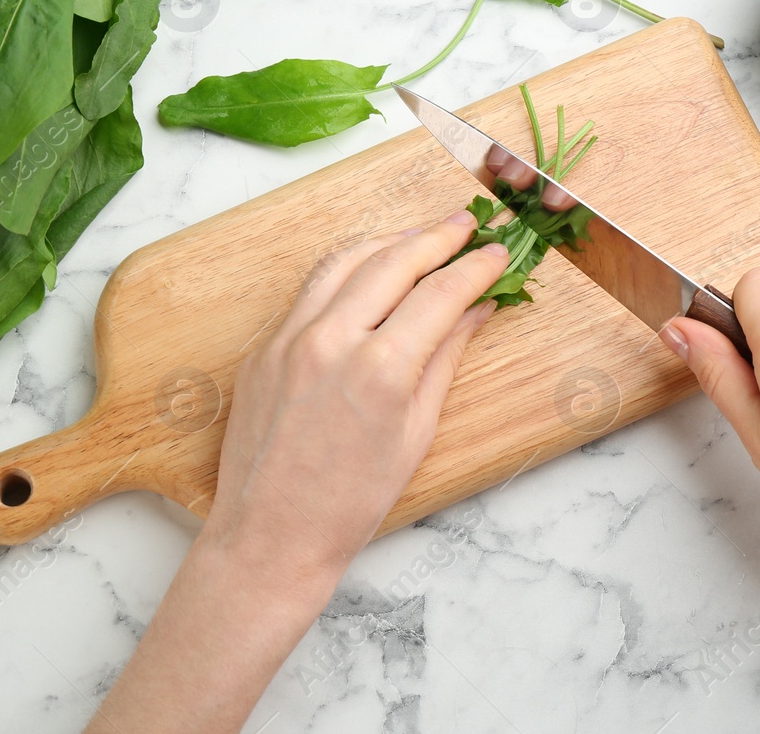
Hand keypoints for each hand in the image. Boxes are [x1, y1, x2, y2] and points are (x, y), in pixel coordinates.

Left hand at [204, 208, 507, 575]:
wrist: (272, 535)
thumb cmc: (351, 501)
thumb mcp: (416, 432)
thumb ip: (445, 359)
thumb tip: (476, 311)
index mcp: (380, 369)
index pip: (440, 294)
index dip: (474, 268)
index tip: (495, 252)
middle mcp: (331, 341)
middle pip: (393, 262)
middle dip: (435, 238)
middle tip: (465, 225)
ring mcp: (289, 339)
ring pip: (344, 262)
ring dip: (387, 241)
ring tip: (419, 236)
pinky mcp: (264, 347)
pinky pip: (309, 291)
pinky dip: (345, 270)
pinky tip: (367, 270)